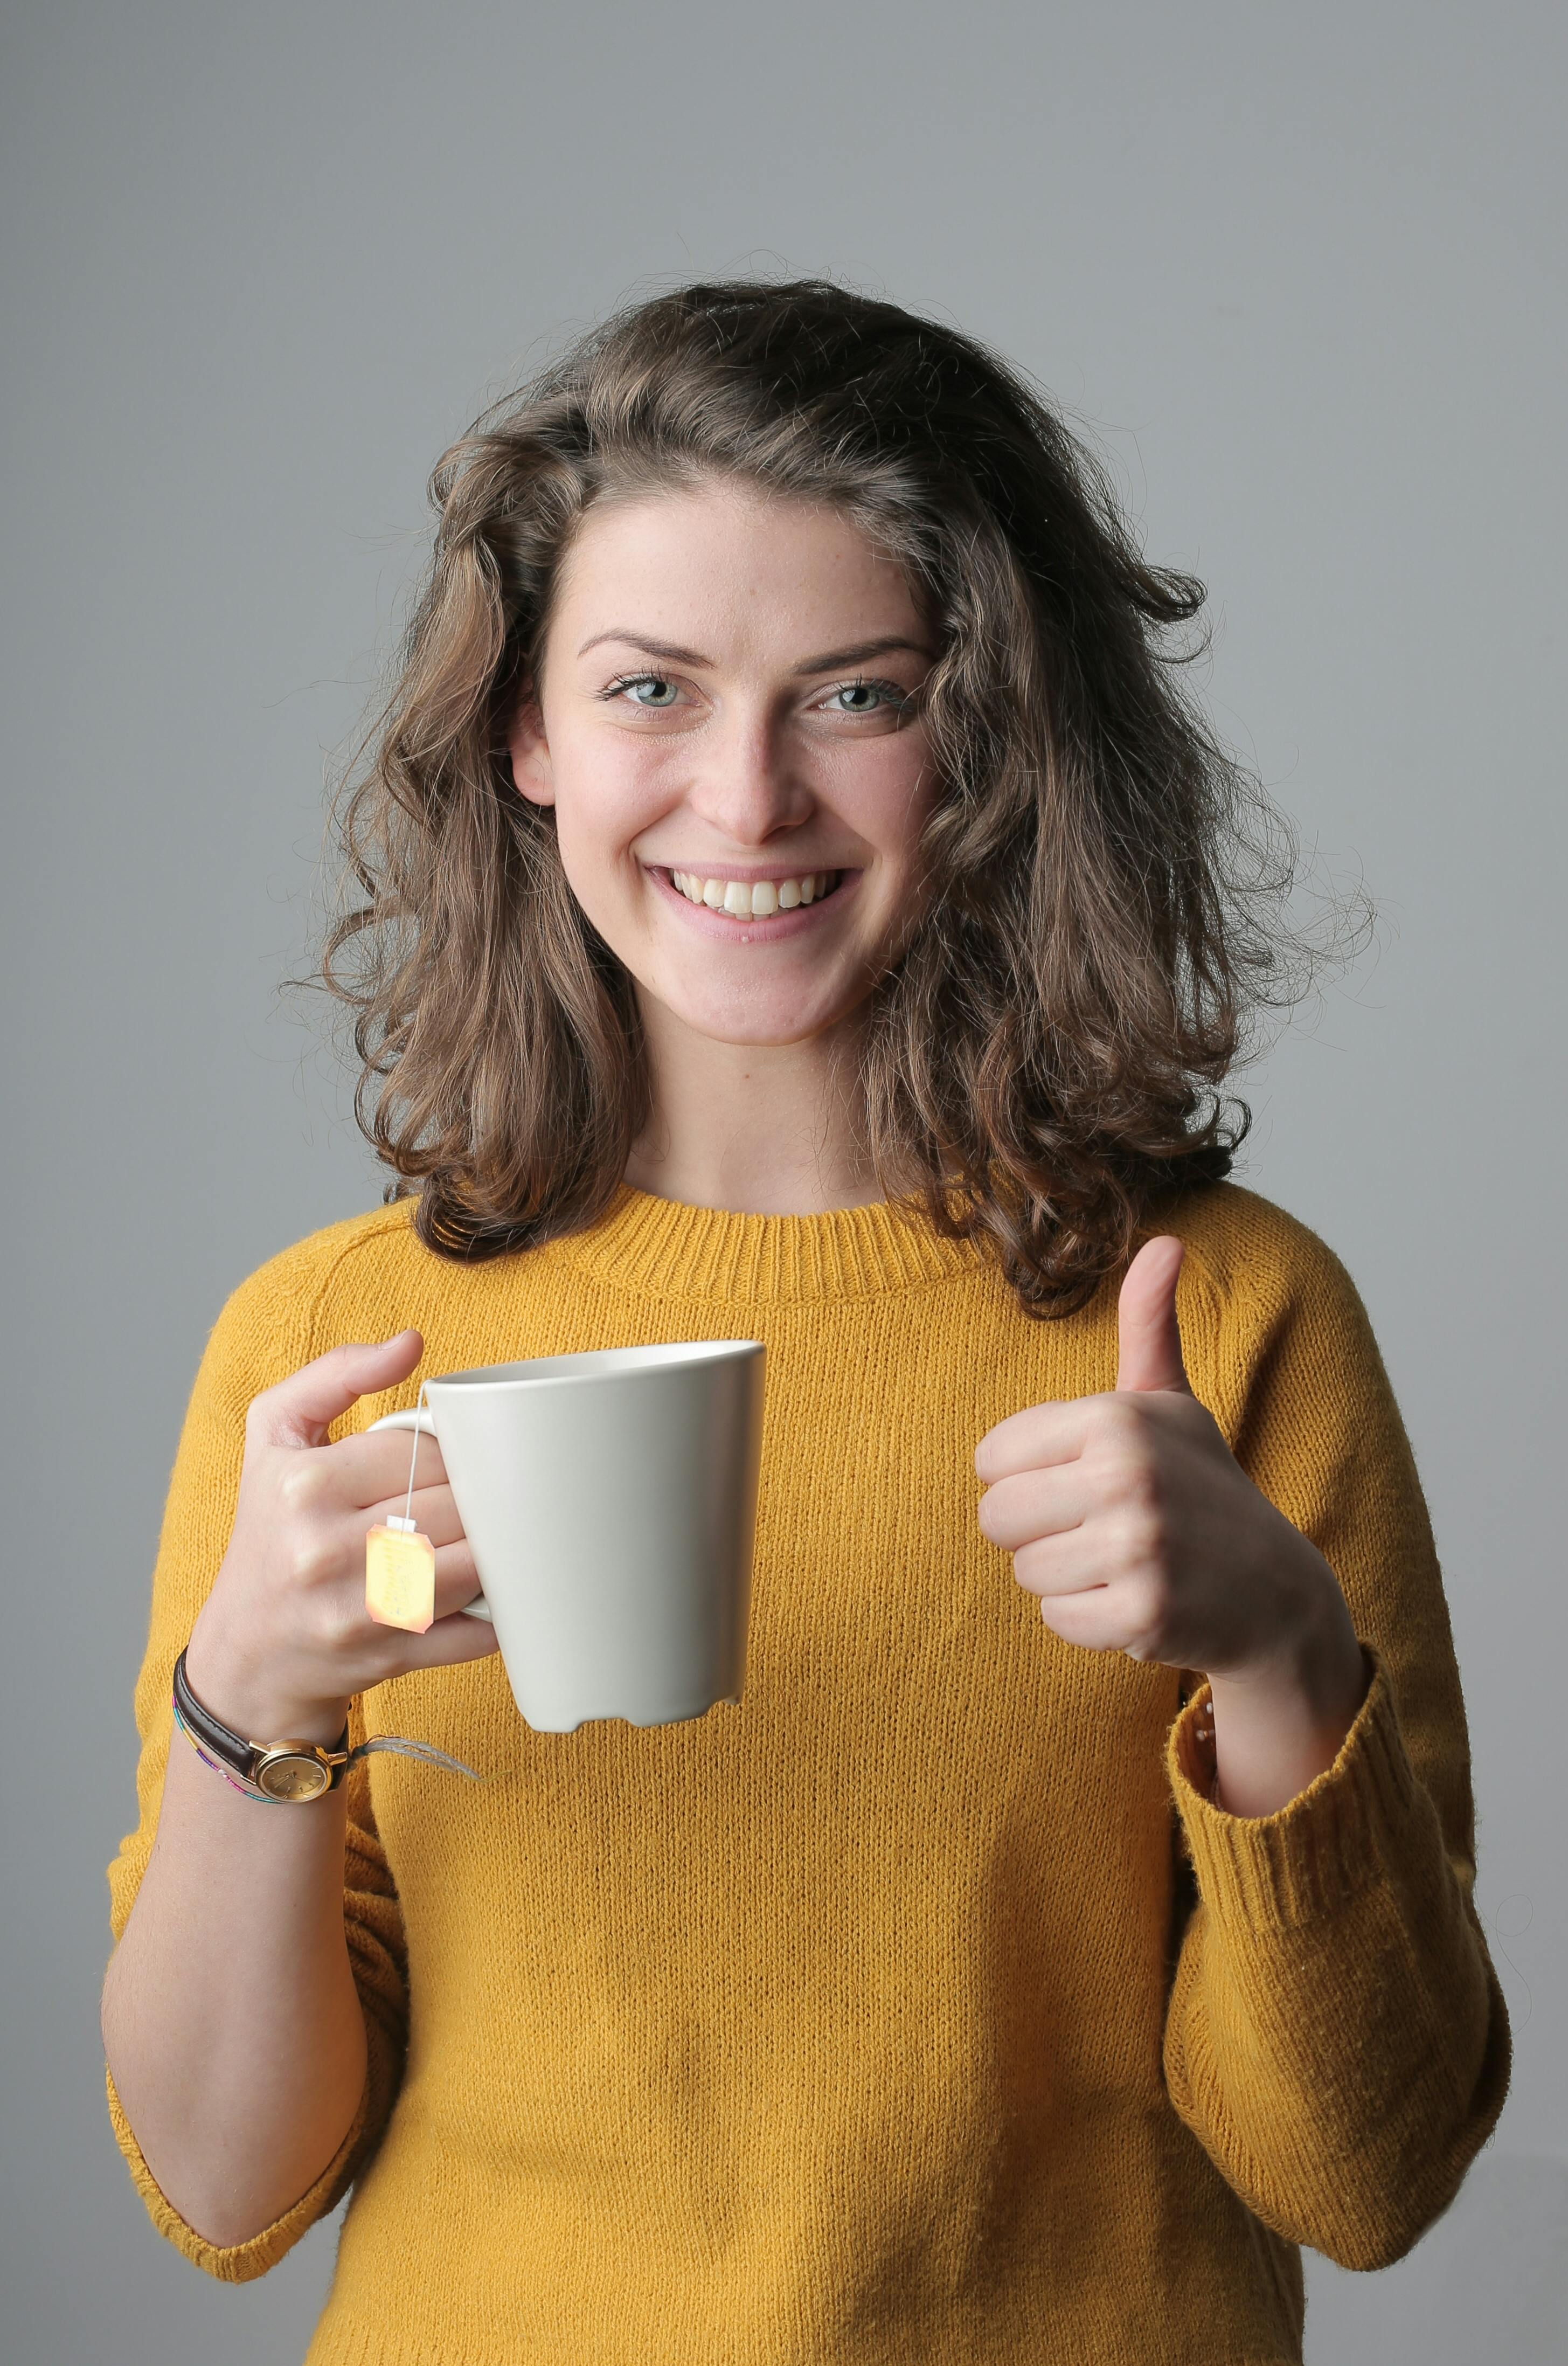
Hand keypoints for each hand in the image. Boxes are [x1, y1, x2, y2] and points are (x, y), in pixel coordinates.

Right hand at [184, 1331, 496, 1744]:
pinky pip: (481, 1629)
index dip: (451, 1451)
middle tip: (478, 1496)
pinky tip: (488, 1591)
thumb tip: (411, 1343)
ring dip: (496, 1548)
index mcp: (304, 1485)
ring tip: (487, 1535)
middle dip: (479, 1498)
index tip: (450, 1459)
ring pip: (476, 1564)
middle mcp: (327, 1549)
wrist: (247, 1654)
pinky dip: (500, 1610)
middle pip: (456, 1504)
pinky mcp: (393, 1657)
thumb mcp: (275, 1436)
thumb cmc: (271, 1530)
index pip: (422, 1449)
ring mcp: (362, 1610)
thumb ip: (335, 1374)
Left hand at [975, 1238, 1366, 1811]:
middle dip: (1038, 1531)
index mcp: (1115, 1418)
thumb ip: (1149, 1323)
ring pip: (1025, 1572)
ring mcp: (1137, 1547)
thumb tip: (1166, 1240)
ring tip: (1122, 1560)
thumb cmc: (1202, 1486)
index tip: (1081, 1479)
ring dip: (1065, 1576)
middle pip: (997, 1518)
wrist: (1276, 1588)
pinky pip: (1058, 1621)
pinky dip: (1089, 1619)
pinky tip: (1137, 1599)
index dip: (1027, 1476)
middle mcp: (1126, 1476)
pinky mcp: (1142, 1613)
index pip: (991, 1459)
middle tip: (1099, 1527)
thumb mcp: (1171, 1402)